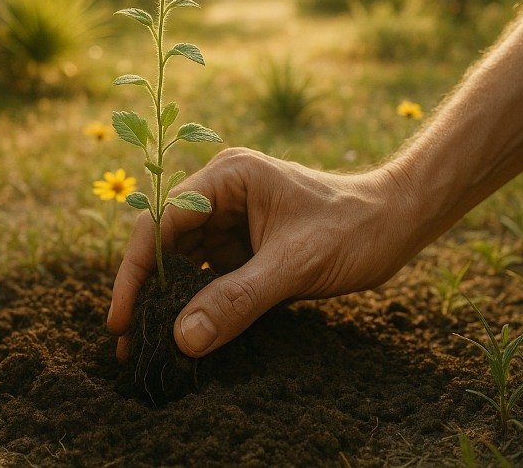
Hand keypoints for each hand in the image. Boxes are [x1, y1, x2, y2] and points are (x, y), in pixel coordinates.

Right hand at [106, 147, 410, 358]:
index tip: (122, 318)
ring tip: (147, 344)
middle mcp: (220, 192)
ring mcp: (230, 218)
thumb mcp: (294, 266)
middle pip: (164, 242)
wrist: (399, 222)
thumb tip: (181, 339)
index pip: (161, 222)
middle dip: (146, 290)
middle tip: (128, 341)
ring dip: (166, 300)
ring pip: (182, 261)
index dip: (136, 271)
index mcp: (226, 177)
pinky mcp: (243, 243)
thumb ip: (237, 300)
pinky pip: (207, 274)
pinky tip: (183, 332)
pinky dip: (195, 303)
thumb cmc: (354, 229)